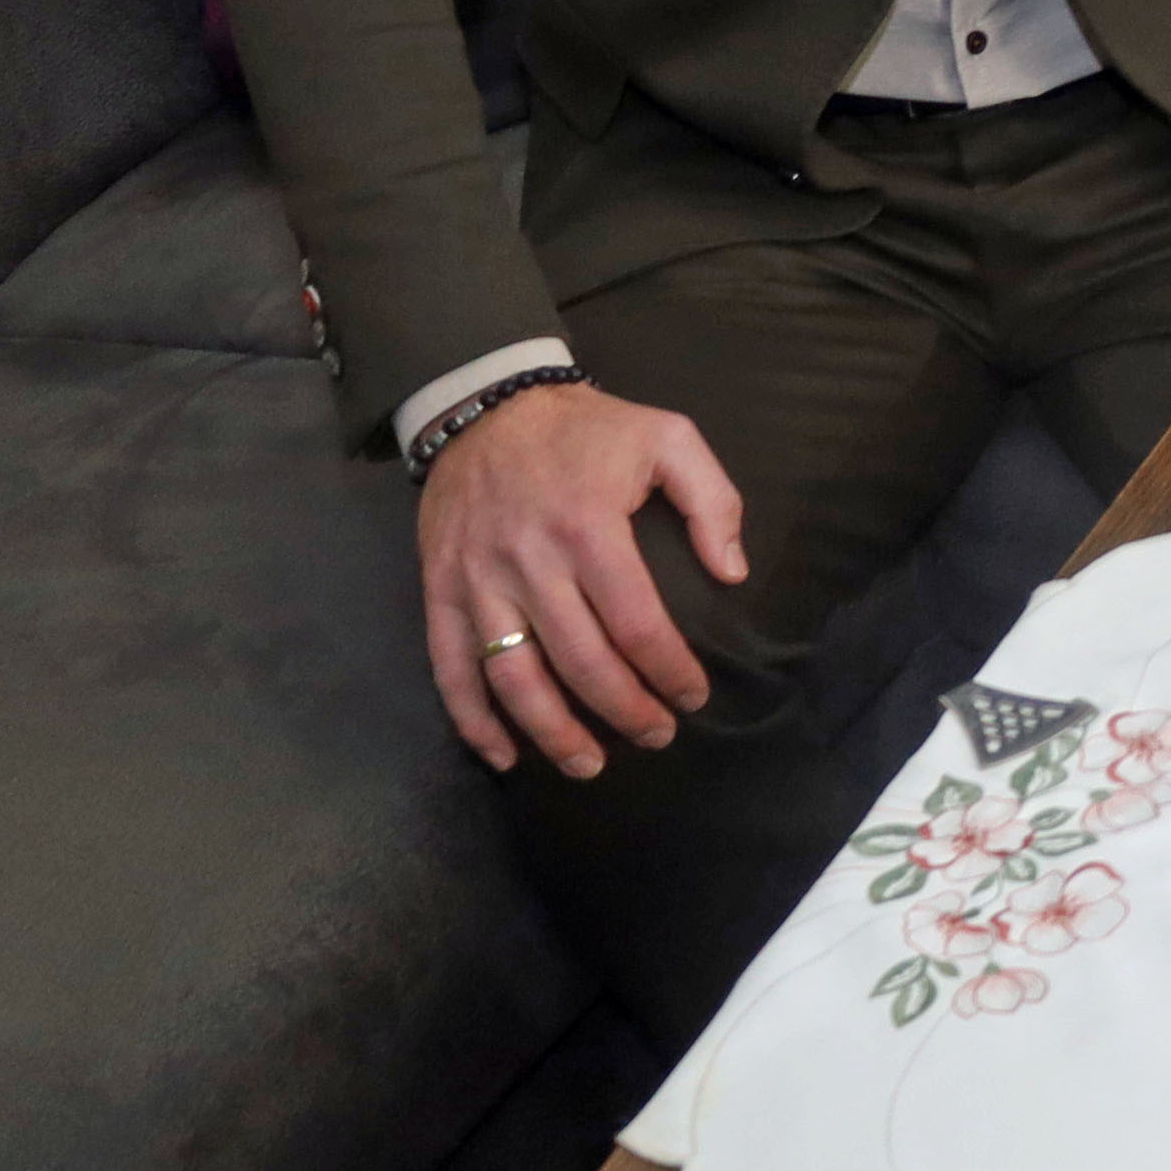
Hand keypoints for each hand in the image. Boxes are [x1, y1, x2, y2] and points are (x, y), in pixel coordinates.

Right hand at [418, 382, 745, 778]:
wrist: (487, 404)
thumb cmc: (587, 428)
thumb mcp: (667, 436)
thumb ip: (712, 499)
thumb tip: (731, 573)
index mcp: (589, 528)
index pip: (637, 625)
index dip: (668, 672)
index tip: (693, 696)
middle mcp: (529, 562)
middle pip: (580, 662)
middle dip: (624, 711)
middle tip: (656, 736)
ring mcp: (477, 581)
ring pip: (512, 677)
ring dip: (551, 732)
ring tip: (589, 765)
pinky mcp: (438, 589)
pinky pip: (450, 667)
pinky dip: (473, 720)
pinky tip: (504, 754)